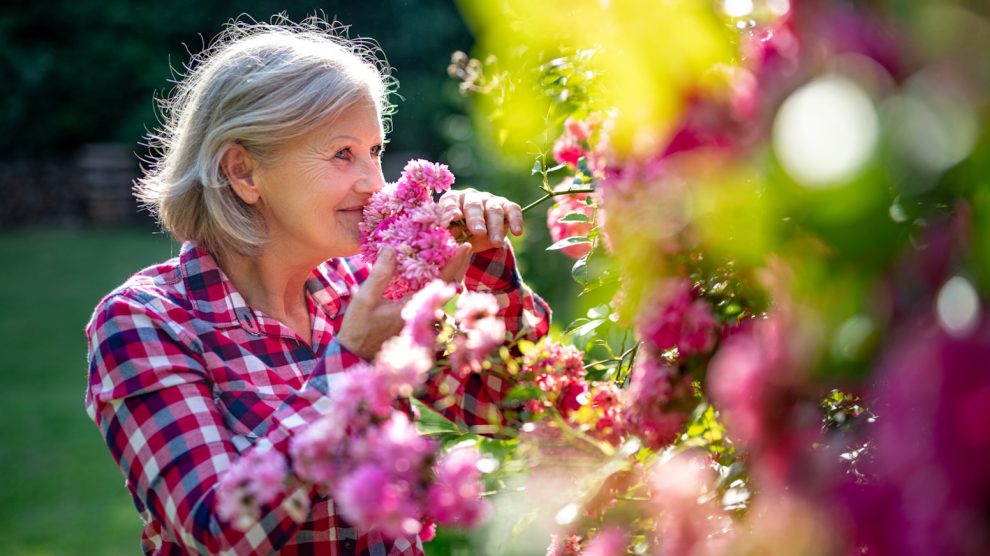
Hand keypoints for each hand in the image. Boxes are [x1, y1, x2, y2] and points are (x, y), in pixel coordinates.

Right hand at [337, 245, 472, 359]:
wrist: (356, 355)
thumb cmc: (358, 329)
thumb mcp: (365, 299)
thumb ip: (380, 275)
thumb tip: (391, 249)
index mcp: (415, 308)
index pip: (442, 282)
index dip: (455, 263)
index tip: (464, 246)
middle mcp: (425, 315)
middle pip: (451, 288)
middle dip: (460, 265)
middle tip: (466, 246)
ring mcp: (424, 320)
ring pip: (446, 296)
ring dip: (452, 275)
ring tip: (456, 256)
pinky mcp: (419, 322)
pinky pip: (436, 301)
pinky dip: (441, 285)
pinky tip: (439, 273)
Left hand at [439, 189, 523, 252]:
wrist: (475, 237)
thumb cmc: (458, 234)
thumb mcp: (450, 236)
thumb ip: (448, 234)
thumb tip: (449, 234)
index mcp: (452, 200)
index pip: (450, 203)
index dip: (452, 210)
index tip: (455, 217)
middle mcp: (471, 196)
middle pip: (474, 206)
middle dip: (476, 220)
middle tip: (478, 232)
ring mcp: (489, 200)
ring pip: (494, 210)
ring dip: (496, 226)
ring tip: (496, 242)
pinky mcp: (506, 205)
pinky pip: (513, 209)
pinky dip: (516, 220)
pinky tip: (517, 232)